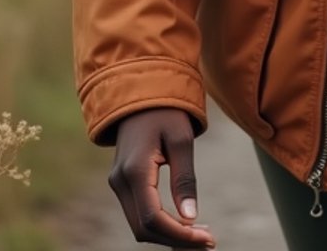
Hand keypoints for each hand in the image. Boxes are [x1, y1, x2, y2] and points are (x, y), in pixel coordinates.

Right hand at [109, 108, 215, 246]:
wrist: (140, 90)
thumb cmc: (166, 110)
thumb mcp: (182, 139)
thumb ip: (184, 179)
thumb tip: (191, 218)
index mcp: (134, 170)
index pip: (153, 219)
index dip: (179, 236)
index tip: (208, 240)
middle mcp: (120, 182)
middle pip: (144, 229)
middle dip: (176, 240)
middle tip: (209, 240)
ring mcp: (117, 183)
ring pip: (140, 226)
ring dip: (169, 234)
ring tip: (201, 233)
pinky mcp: (122, 183)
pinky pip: (139, 213)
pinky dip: (160, 224)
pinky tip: (184, 222)